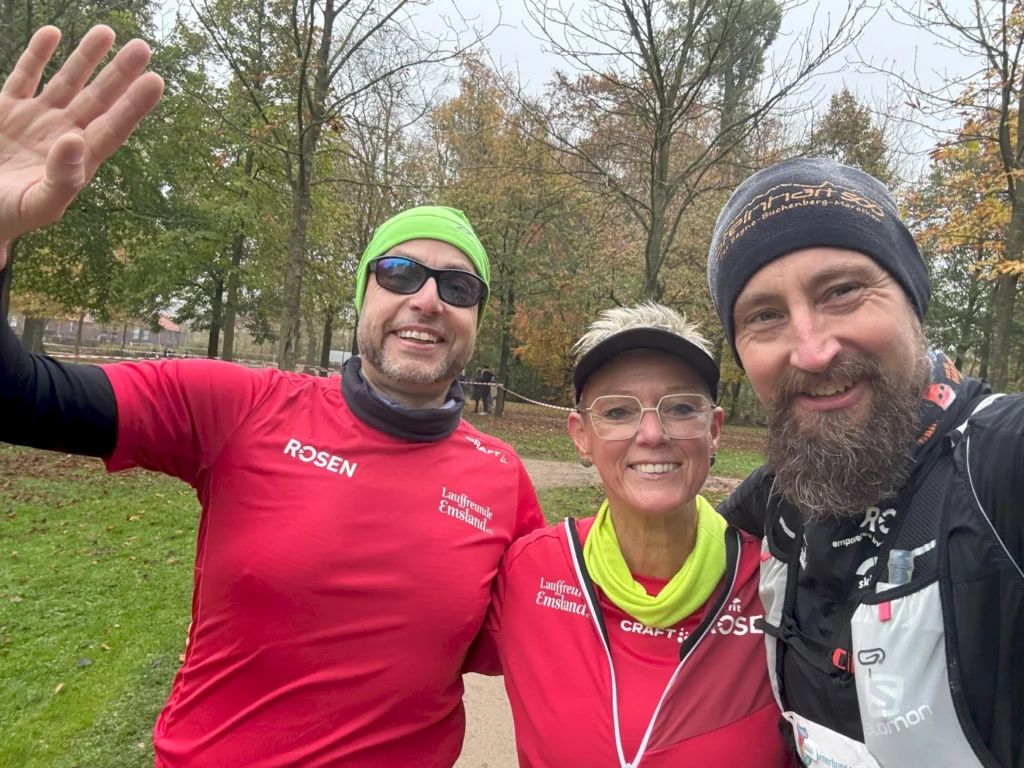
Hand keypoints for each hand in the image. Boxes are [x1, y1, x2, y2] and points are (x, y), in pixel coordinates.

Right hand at [0, 25, 163, 269]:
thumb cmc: (9, 216)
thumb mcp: (37, 205)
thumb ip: (61, 178)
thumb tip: (75, 141)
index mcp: (78, 161)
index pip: (113, 128)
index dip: (134, 106)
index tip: (155, 81)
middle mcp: (63, 135)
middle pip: (98, 100)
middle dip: (119, 74)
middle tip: (143, 48)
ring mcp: (36, 120)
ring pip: (67, 82)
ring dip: (86, 58)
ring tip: (107, 32)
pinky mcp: (7, 110)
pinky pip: (24, 77)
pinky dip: (37, 55)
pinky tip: (53, 34)